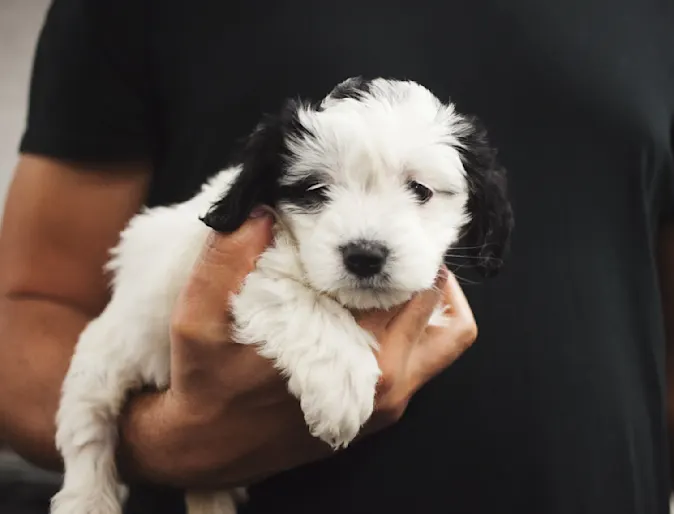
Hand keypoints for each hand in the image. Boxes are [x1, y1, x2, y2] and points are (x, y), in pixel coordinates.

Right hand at [119, 211, 476, 489]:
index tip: (384, 219)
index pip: (409, 288)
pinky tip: (383, 305)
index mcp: (351, 360)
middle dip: (418, 265)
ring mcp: (390, 403)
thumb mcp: (198, 316)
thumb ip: (227, 257)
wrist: (207, 448)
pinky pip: (430, 360)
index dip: (402, 246)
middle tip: (389, 237)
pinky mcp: (384, 413)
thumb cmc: (206, 381)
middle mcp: (384, 385)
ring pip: (447, 337)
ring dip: (431, 297)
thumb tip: (264, 208)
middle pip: (437, 307)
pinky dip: (422, 325)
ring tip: (396, 269)